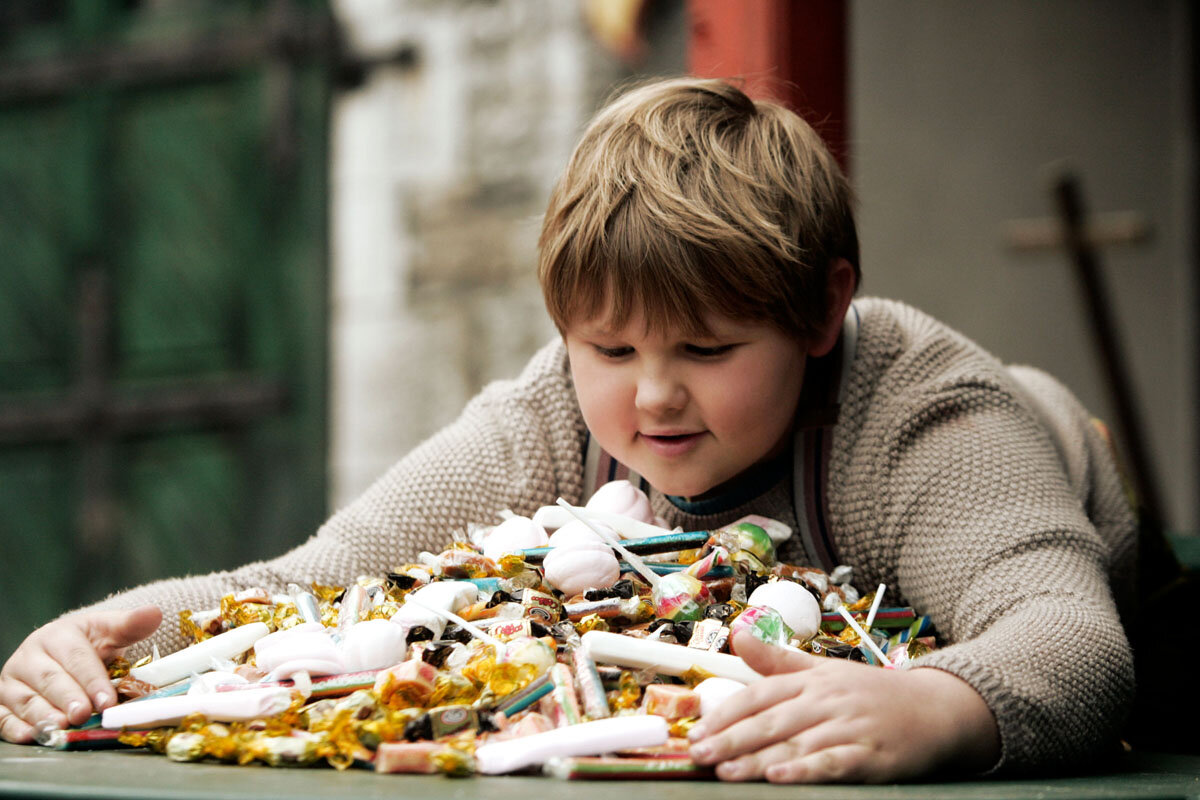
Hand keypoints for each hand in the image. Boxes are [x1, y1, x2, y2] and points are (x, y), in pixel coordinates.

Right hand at [0, 606, 161, 742]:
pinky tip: (29, 736)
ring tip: (60, 726)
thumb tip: (155, 613)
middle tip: (82, 715)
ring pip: (25, 698)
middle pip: (50, 679)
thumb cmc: (90, 643)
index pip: (76, 658)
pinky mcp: (1, 701)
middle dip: (68, 698)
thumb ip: (131, 625)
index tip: (108, 700)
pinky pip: (2, 716)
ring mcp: (13, 680)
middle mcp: (31, 656)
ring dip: (42, 715)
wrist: (64, 649)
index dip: (92, 680)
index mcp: (58, 635)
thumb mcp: (110, 631)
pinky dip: (13, 727)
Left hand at [688, 630, 999, 782]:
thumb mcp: (824, 672)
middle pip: (771, 720)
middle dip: (731, 738)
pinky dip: (806, 770)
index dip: (726, 714)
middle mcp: (827, 701)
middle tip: (698, 754)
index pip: (759, 694)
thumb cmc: (873, 694)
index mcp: (812, 681)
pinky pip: (834, 762)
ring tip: (726, 771)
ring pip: (796, 744)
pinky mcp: (873, 755)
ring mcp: (850, 727)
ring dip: (758, 759)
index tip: (696, 730)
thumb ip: (778, 660)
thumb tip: (737, 635)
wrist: (938, 709)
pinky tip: (780, 778)